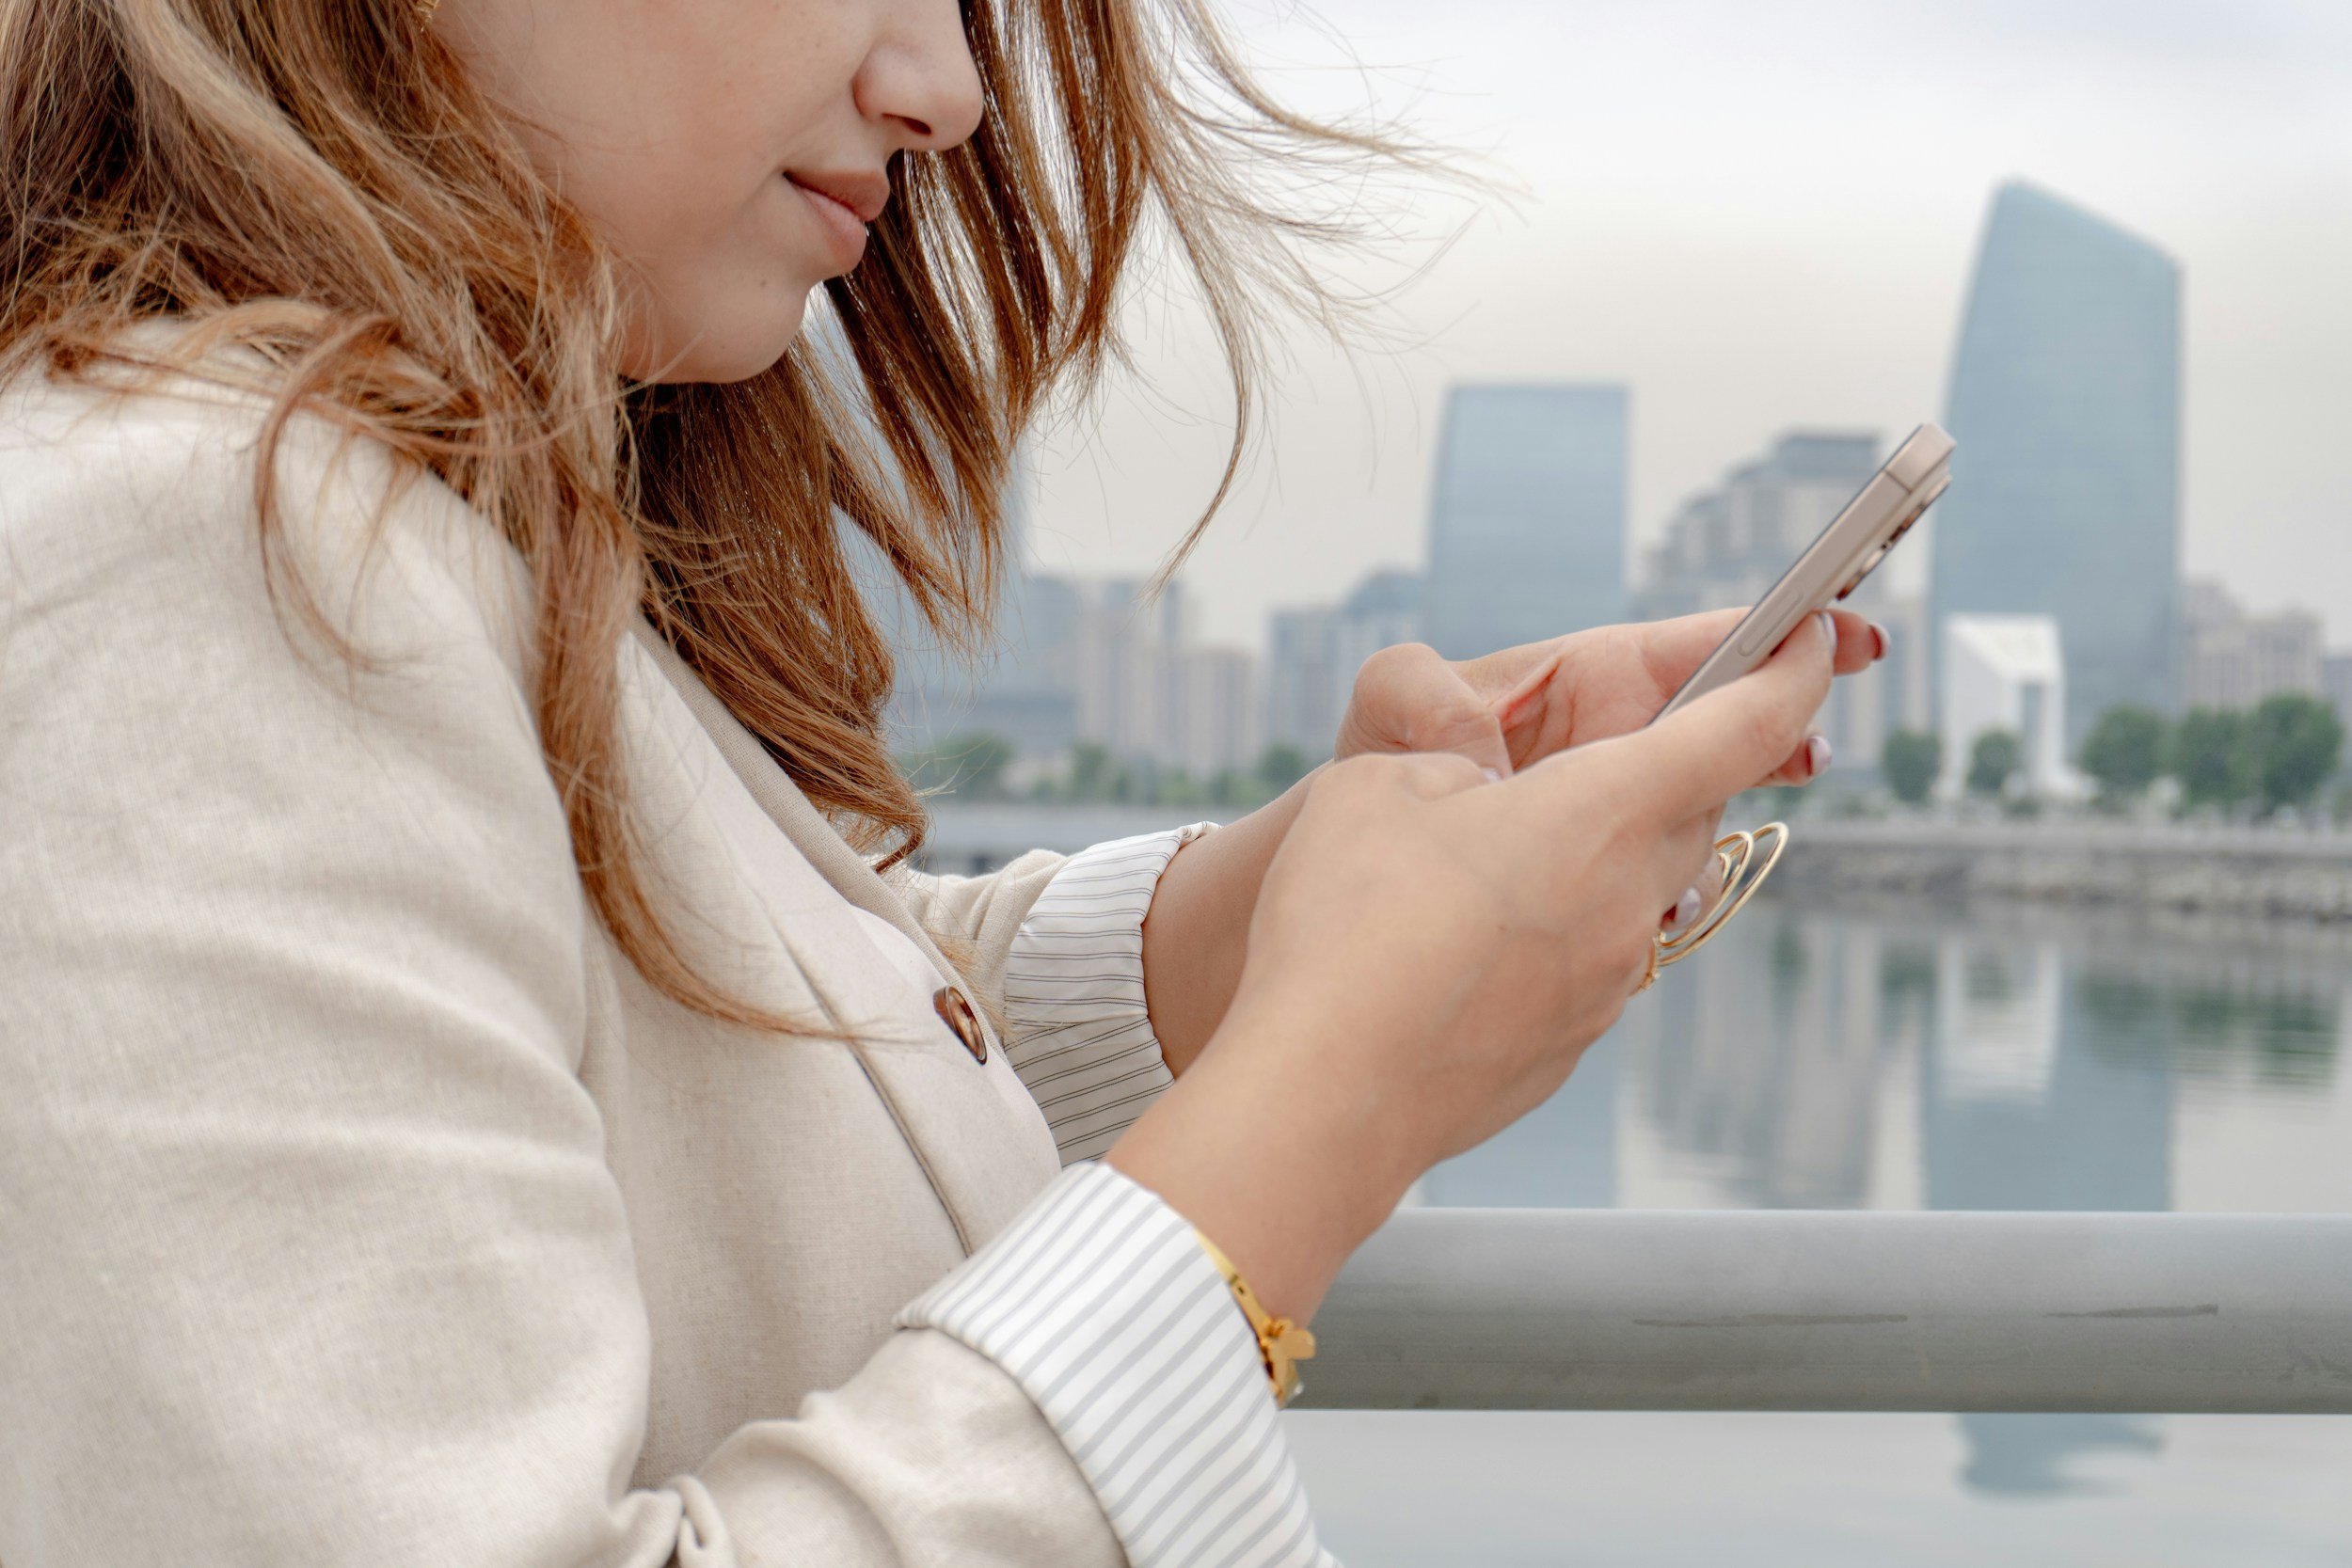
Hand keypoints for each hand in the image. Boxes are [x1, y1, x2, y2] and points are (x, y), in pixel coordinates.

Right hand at [1111, 614, 1838, 1324]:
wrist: (1326, 1095)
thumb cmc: (1348, 928)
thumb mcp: (1382, 782)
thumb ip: (1453, 758)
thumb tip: (1485, 792)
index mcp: (1604, 809)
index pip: (1744, 727)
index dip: (1790, 674)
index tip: (1813, 645)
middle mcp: (1631, 896)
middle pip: (1694, 811)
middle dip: (1672, 767)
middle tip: (1614, 743)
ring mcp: (1608, 983)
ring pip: (1640, 891)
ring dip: (1598, 854)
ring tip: (1505, 849)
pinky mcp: (1568, 1046)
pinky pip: (1589, 962)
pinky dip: (1554, 930)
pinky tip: (1468, 938)